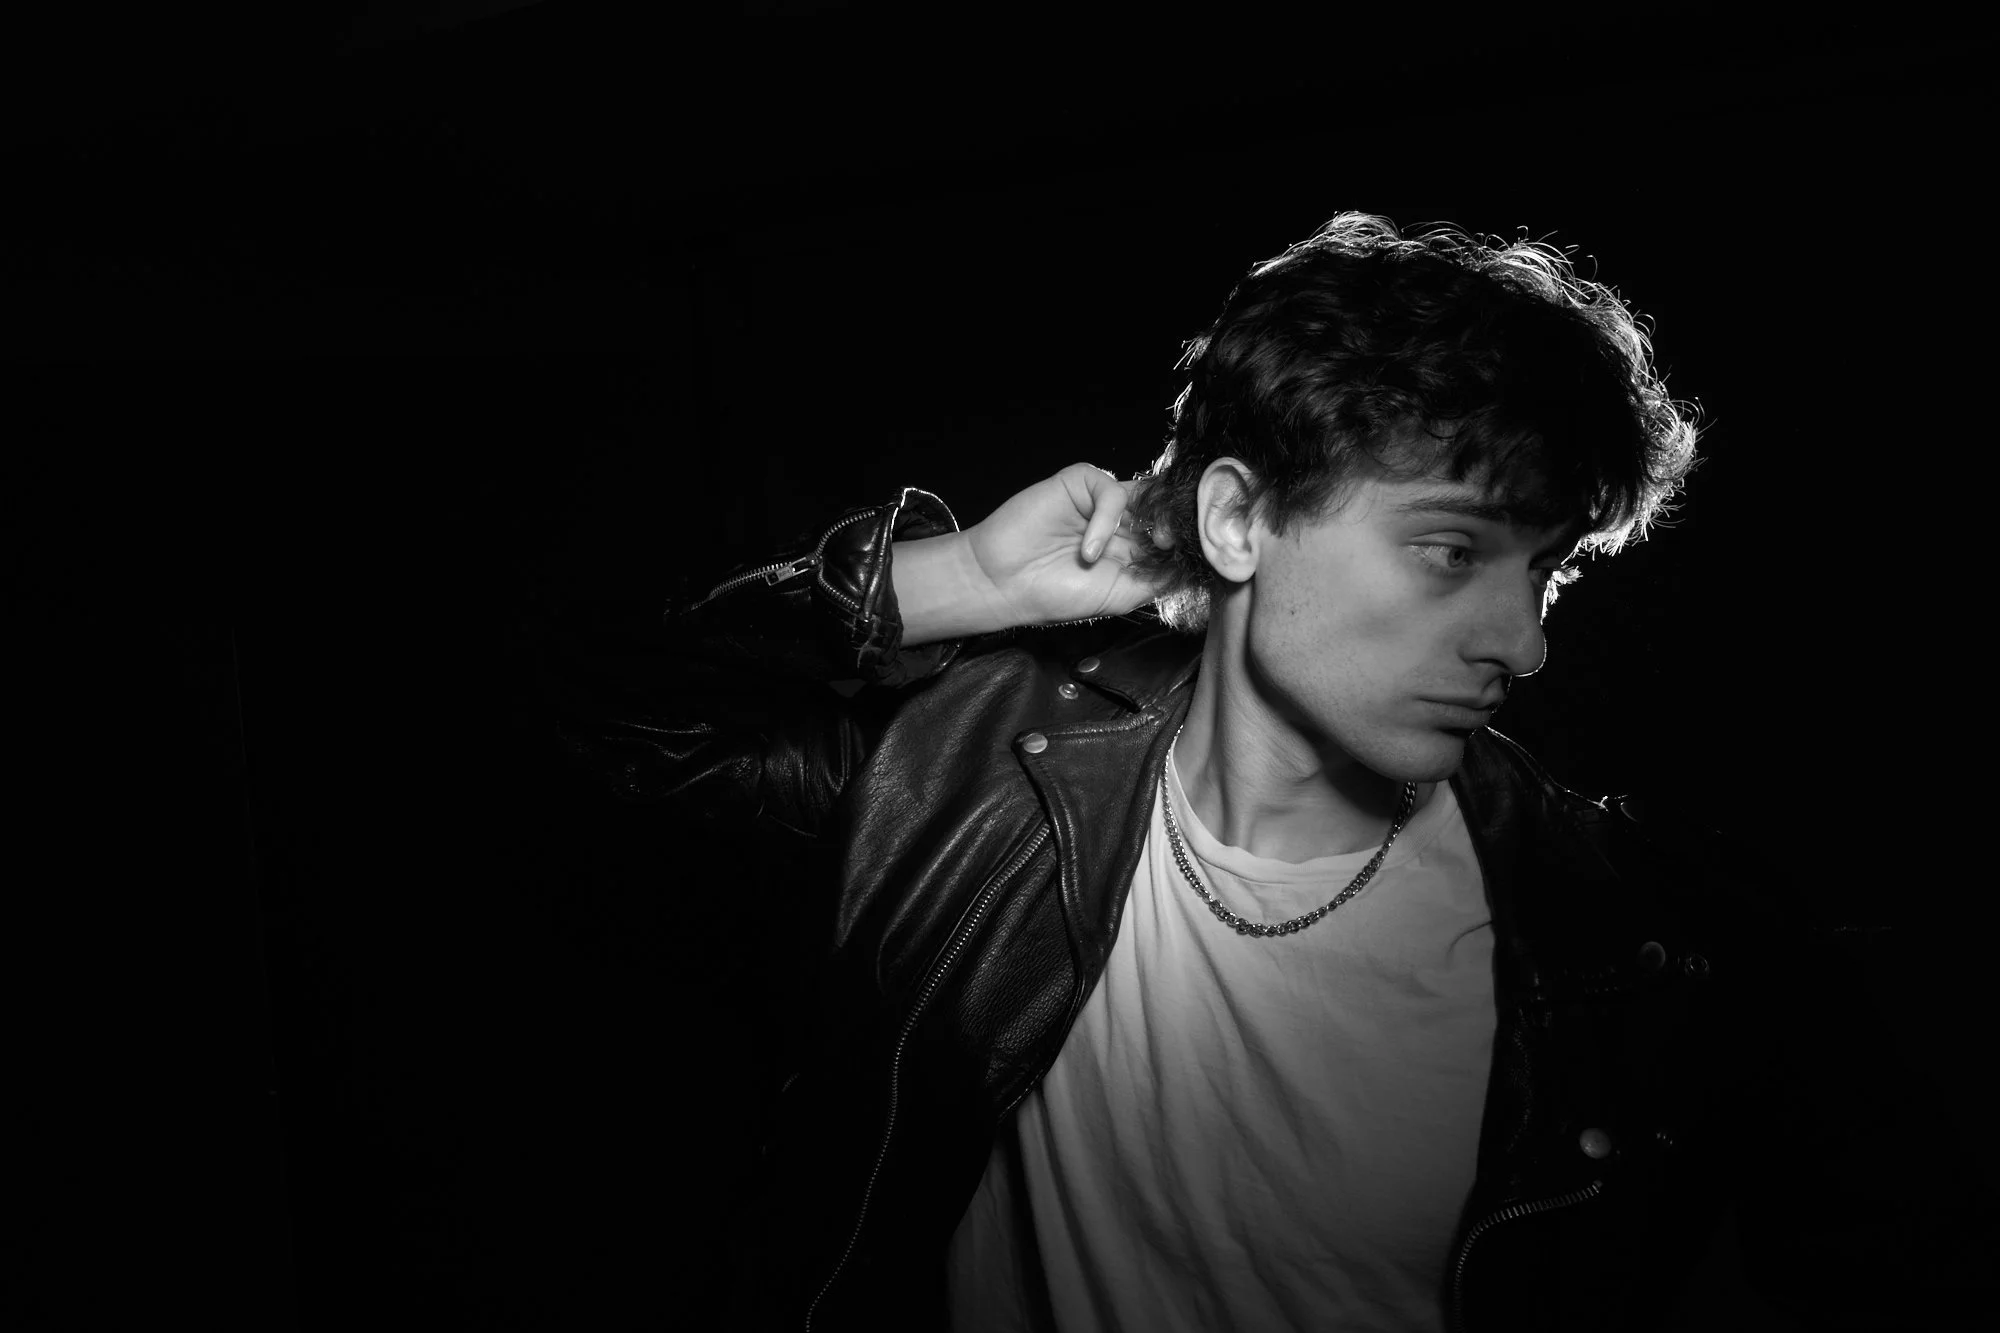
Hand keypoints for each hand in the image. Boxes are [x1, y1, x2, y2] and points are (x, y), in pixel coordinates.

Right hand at [960, 463, 1176, 627]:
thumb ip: (1157, 578)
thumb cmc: (1056, 594)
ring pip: (1144, 494)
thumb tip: (1195, 564)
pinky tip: (1089, 548)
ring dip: (1149, 520)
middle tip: (1171, 544)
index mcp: (1130, 547)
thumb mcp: (1121, 595)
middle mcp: (1119, 521)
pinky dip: (1106, 518)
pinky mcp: (1078, 483)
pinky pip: (1110, 489)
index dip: (1186, 538)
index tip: (1196, 552)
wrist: (1004, 583)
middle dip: (1175, 525)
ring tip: (1136, 547)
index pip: (1170, 533)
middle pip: (1163, 509)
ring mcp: (1099, 501)